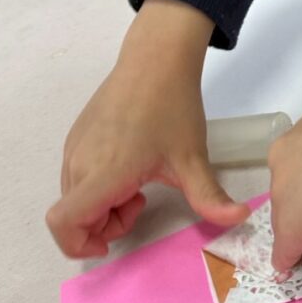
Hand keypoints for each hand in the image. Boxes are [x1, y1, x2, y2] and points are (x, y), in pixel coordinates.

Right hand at [46, 0, 248, 258]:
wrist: (155, 58)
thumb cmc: (171, 107)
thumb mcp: (192, 158)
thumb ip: (210, 197)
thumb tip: (239, 219)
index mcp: (103, 173)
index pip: (63, 222)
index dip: (79, 244)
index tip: (111, 241)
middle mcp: (79, 163)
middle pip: (74, 216)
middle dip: (104, 224)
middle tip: (140, 205)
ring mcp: (75, 148)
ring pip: (75, 197)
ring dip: (104, 206)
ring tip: (139, 185)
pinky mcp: (77, 136)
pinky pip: (76, 176)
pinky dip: (98, 187)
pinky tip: (131, 167)